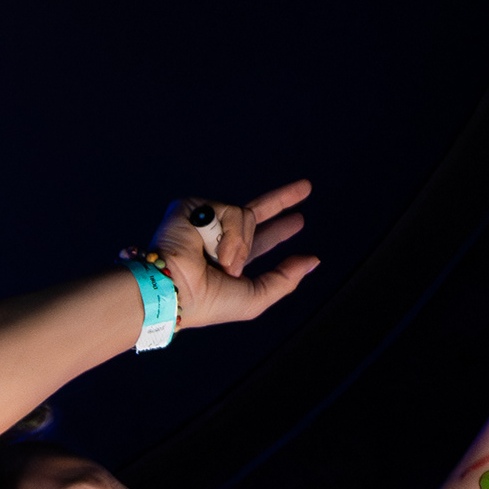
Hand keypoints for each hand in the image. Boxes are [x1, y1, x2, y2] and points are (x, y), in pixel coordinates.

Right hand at [150, 179, 319, 326]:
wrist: (175, 290)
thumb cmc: (208, 302)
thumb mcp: (254, 297)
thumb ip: (284, 279)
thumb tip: (314, 259)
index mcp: (230, 260)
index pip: (260, 242)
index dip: (278, 231)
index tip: (298, 221)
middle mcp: (217, 238)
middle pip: (255, 212)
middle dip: (281, 200)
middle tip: (307, 186)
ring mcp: (205, 221)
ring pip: (247, 215)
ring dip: (241, 244)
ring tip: (223, 263)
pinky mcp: (192, 207)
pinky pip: (230, 210)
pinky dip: (229, 234)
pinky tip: (212, 250)